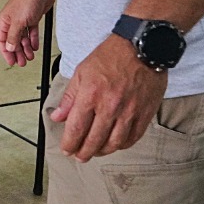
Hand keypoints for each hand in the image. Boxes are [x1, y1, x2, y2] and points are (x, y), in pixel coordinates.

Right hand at [0, 0, 55, 67]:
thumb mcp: (19, 22)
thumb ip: (13, 36)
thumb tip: (9, 48)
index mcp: (5, 20)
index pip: (2, 40)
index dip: (6, 52)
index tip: (11, 61)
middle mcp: (13, 21)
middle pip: (13, 40)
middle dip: (17, 52)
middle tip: (22, 62)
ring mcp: (23, 19)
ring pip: (23, 38)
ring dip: (26, 48)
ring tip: (30, 56)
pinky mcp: (33, 17)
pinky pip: (31, 32)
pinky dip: (33, 40)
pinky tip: (35, 46)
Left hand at [49, 35, 167, 161]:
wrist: (142, 46)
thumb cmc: (110, 56)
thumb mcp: (82, 71)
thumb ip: (69, 97)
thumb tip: (57, 117)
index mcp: (91, 94)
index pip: (76, 128)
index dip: (69, 143)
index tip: (66, 149)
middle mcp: (110, 106)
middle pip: (94, 140)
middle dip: (84, 152)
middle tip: (79, 156)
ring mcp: (130, 111)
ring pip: (114, 143)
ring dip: (102, 152)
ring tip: (95, 152)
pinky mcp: (145, 113)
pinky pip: (133, 137)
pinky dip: (122, 145)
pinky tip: (115, 144)